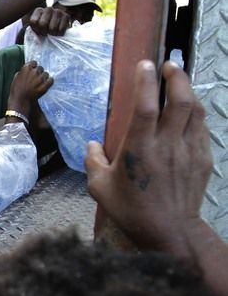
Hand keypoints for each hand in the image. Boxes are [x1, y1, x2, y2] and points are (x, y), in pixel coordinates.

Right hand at [7, 61, 52, 116]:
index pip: (33, 62)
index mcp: (26, 69)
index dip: (33, 66)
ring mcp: (40, 79)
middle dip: (38, 72)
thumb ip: (22, 73)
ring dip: (44, 77)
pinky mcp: (45, 86)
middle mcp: (34, 72)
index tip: (33, 70)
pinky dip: (49, 81)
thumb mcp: (15, 79)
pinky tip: (47, 84)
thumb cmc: (16, 91)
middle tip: (36, 78)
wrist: (20, 101)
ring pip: (46, 74)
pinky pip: (51, 80)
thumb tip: (26, 70)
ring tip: (40, 82)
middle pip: (40, 68)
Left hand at [29, 7, 70, 35]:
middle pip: (42, 24)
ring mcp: (58, 11)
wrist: (59, 25)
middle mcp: (48, 9)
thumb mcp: (37, 29)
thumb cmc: (45, 28)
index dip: (36, 29)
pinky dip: (59, 34)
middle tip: (46, 33)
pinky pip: (61, 30)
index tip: (39, 30)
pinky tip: (58, 31)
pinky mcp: (66, 16)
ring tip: (52, 32)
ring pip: (52, 28)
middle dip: (44, 32)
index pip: (33, 22)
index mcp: (38, 11)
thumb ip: (34, 33)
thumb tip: (38, 39)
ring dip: (52, 34)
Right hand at [85, 61, 211, 251]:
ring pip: (196, 111)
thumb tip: (92, 144)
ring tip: (179, 81)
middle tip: (169, 64)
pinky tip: (187, 113)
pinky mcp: (203, 160)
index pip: (146, 106)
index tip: (145, 64)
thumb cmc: (131, 210)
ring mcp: (189, 151)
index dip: (146, 81)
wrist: (170, 231)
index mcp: (140, 149)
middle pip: (180, 100)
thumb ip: (93, 162)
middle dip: (177, 76)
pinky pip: (202, 129)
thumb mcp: (99, 188)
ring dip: (188, 91)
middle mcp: (167, 145)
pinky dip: (195, 114)